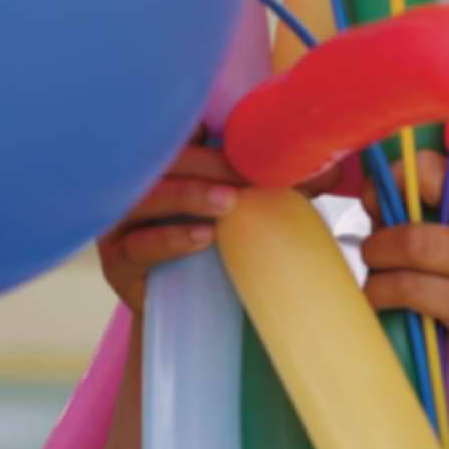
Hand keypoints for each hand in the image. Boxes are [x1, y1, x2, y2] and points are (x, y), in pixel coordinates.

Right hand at [96, 127, 338, 313]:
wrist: (197, 316)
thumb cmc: (225, 250)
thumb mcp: (254, 212)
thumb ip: (282, 186)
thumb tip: (329, 168)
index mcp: (165, 162)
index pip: (182, 133)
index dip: (214, 132)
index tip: (254, 140)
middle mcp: (136, 186)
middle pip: (164, 161)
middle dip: (209, 165)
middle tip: (247, 176)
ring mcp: (120, 224)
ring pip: (145, 198)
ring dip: (188, 195)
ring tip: (229, 202)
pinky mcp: (118, 265)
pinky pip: (137, 246)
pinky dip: (171, 238)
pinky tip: (204, 237)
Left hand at [358, 150, 448, 423]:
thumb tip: (405, 213)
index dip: (407, 171)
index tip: (389, 197)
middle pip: (430, 177)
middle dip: (384, 196)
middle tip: (374, 225)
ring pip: (409, 239)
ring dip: (375, 252)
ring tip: (376, 269)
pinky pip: (409, 289)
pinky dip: (381, 293)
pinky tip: (380, 301)